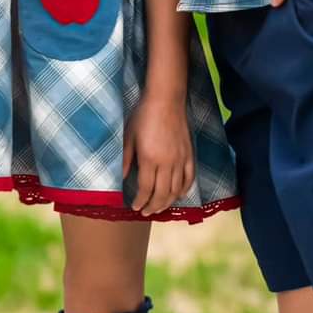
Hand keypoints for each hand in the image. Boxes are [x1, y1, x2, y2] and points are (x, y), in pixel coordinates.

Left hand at [122, 96, 194, 215]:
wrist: (166, 100)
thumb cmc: (144, 116)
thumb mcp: (129, 137)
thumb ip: (126, 160)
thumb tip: (122, 179)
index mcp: (150, 158)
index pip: (146, 189)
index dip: (140, 201)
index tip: (135, 207)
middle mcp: (167, 163)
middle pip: (162, 194)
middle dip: (153, 207)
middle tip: (146, 212)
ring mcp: (181, 159)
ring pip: (176, 190)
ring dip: (168, 202)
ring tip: (159, 207)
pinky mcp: (189, 154)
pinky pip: (190, 178)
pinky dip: (185, 190)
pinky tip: (178, 195)